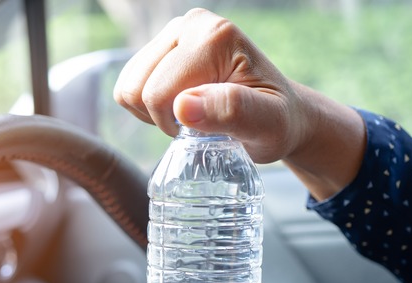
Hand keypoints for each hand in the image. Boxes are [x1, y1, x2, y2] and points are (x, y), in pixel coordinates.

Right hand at [113, 8, 365, 199]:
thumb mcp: (266, 125)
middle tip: (201, 124)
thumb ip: (230, 112)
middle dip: (163, 117)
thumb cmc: (277, 122)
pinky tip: (180, 108)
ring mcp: (175, 32)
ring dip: (153, 113)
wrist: (283, 114)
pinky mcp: (164, 45)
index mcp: (214, 36)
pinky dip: (148, 106)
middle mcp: (191, 24)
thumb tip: (183, 106)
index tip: (209, 129)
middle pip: (137, 88)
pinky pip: (129, 84)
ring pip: (128, 87)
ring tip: (191, 116)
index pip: (158, 92)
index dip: (174, 125)